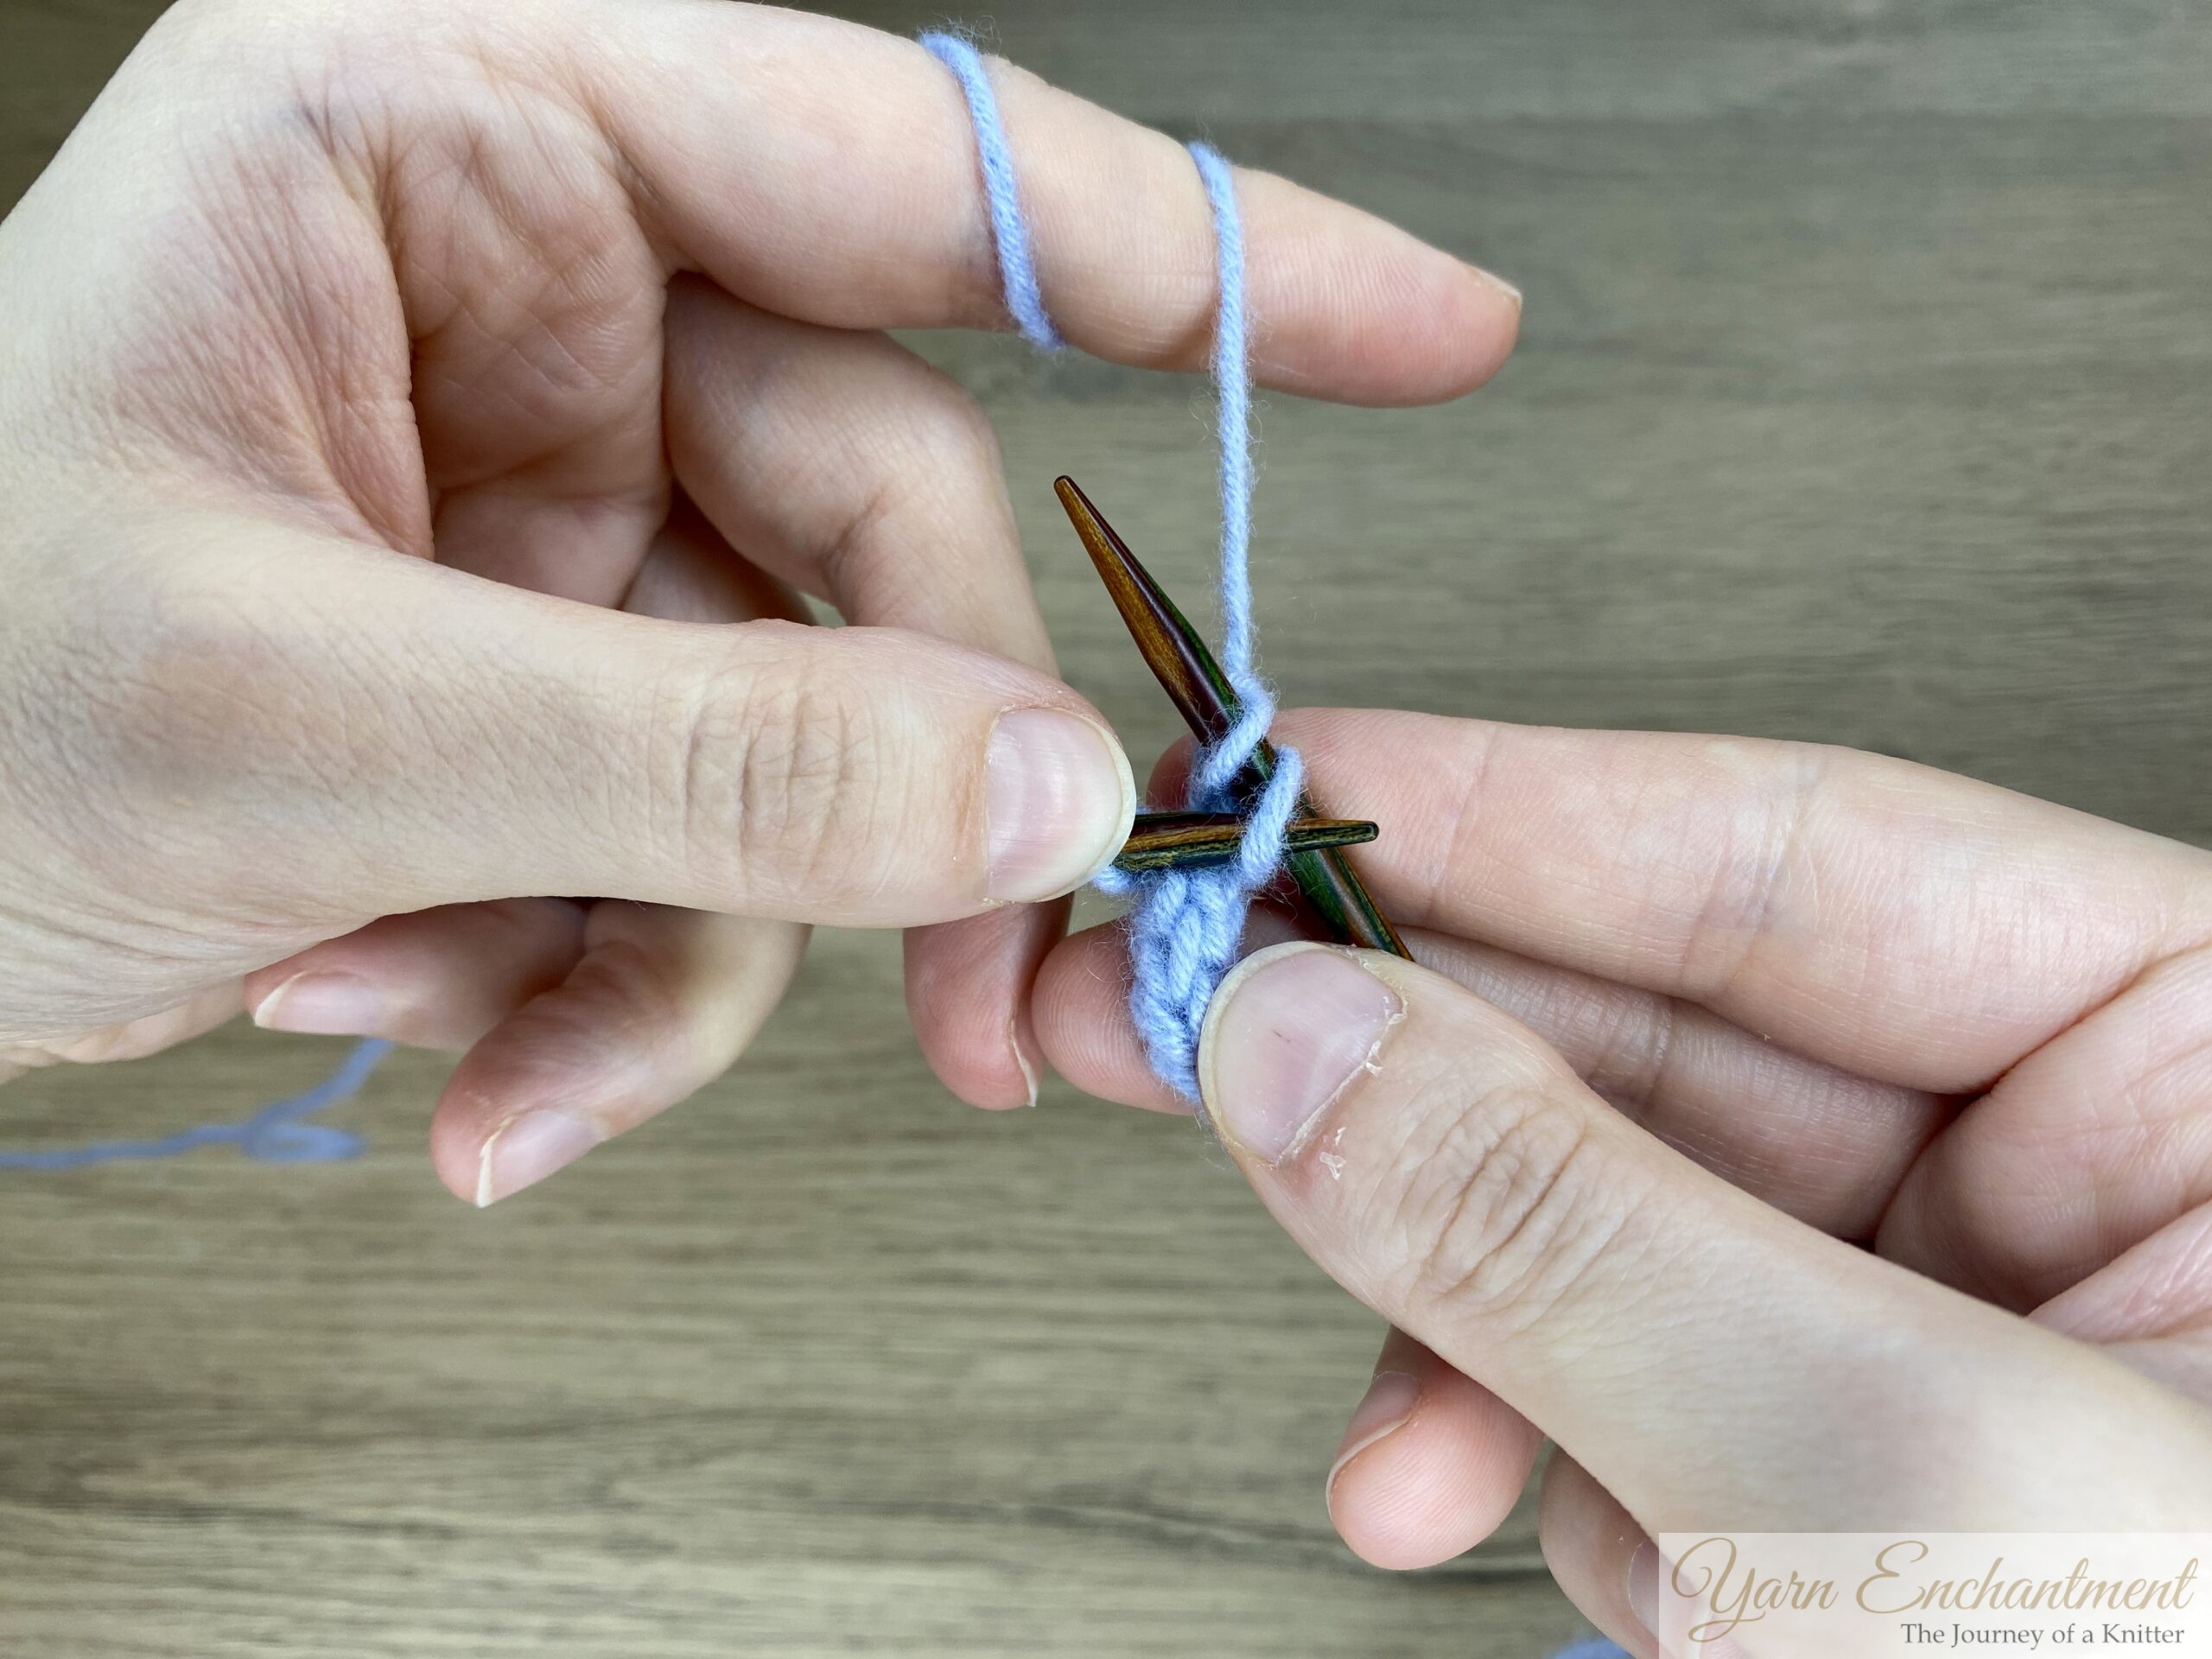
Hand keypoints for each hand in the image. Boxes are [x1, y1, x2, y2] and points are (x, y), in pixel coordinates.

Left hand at [0, 0, 1519, 1200]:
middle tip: (977, 983)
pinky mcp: (545, 675)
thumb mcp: (306, 718)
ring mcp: (548, 498)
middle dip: (901, 778)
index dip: (1189, 251)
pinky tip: (487, 1058)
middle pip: (881, 514)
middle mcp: (526, 296)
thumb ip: (705, 750)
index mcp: (451, 139)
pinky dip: (629, 978)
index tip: (1428, 332)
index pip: (900, 153)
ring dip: (717, 931)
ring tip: (548, 1055)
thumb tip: (1041, 790)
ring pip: (812, 717)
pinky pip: (709, 827)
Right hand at [1034, 709, 2211, 1641]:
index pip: (1787, 854)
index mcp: (2202, 1063)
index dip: (1498, 812)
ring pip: (1599, 1222)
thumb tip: (1298, 1037)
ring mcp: (1946, 1320)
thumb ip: (1582, 1242)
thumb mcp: (1910, 1497)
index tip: (1269, 792)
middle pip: (1652, 1027)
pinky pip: (1612, 1381)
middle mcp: (2076, 1166)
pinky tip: (1532, 1537)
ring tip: (1418, 1455)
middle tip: (1155, 1015)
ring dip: (1476, 1332)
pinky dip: (1530, 1454)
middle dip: (1405, 1069)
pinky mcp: (1838, 1462)